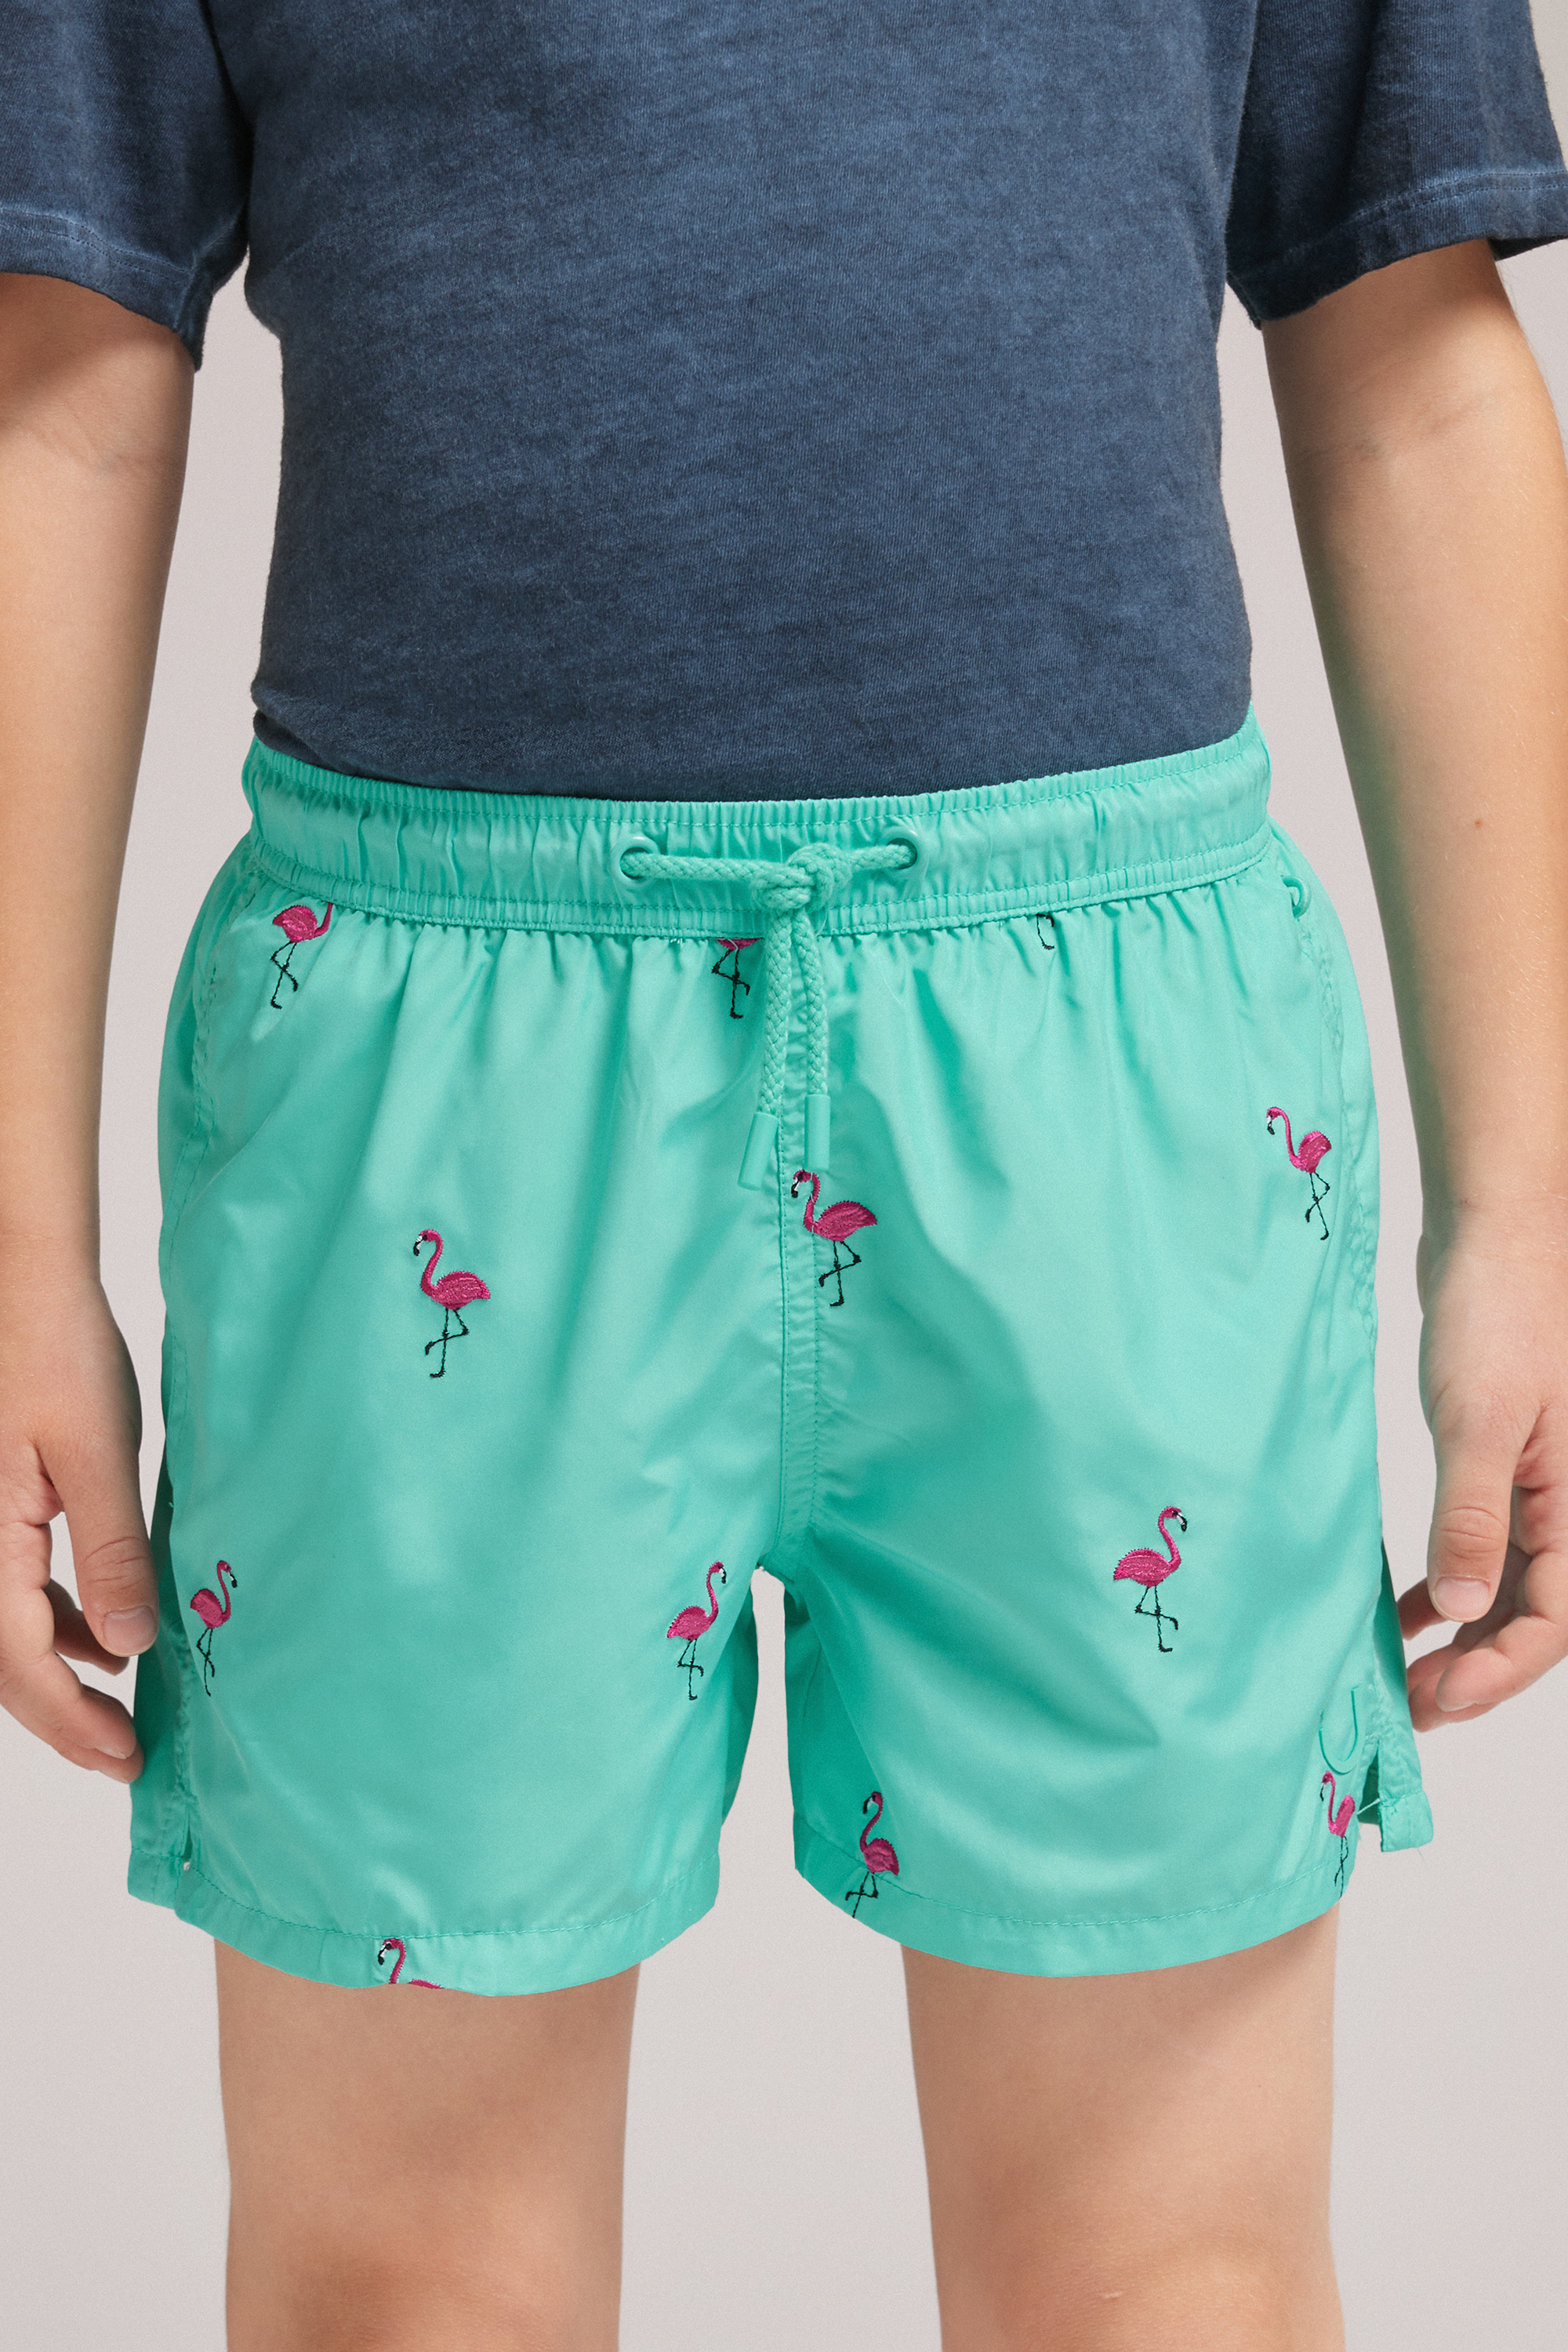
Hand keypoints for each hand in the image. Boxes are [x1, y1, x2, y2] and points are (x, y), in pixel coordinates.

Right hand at [0, 1257, 154, 1776]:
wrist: (27, 1289)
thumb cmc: (58, 1352)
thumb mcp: (97, 1453)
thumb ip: (110, 1553)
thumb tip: (127, 1649)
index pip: (22, 1664)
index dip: (72, 1722)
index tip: (125, 1759)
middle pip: (4, 1662)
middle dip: (64, 1716)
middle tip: (126, 1758)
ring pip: (6, 1632)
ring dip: (58, 1673)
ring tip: (121, 1709)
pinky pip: (10, 1590)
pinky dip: (52, 1623)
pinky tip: (100, 1637)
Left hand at [1399, 1209, 1567, 1728]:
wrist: (1493, 1236)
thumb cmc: (1501, 1314)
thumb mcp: (1478, 1419)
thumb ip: (1472, 1516)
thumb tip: (1466, 1606)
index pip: (1552, 1621)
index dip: (1497, 1672)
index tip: (1436, 1699)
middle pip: (1533, 1616)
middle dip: (1475, 1670)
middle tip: (1409, 1708)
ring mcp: (1539, 1488)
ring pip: (1508, 1587)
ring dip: (1460, 1635)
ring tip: (1403, 1674)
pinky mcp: (1503, 1467)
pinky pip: (1486, 1547)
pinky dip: (1450, 1581)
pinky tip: (1407, 1607)